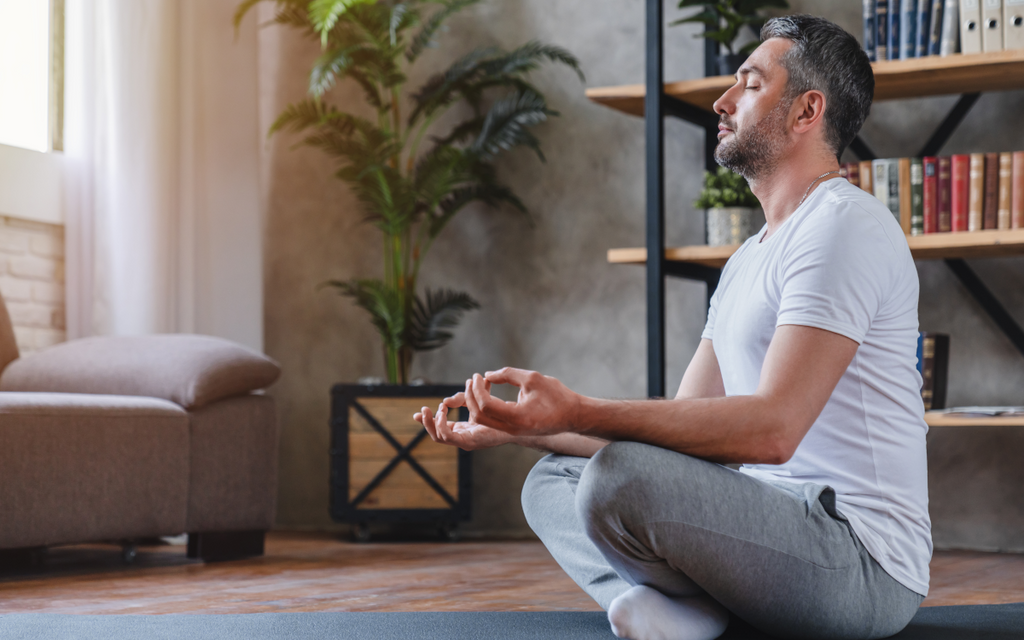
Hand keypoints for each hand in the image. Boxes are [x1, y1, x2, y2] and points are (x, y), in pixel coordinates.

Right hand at [414, 388, 515, 450]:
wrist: (517, 419)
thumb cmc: (501, 410)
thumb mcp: (476, 400)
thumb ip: (461, 398)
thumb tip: (446, 400)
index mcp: (463, 430)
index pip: (440, 428)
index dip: (427, 421)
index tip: (417, 413)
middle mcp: (463, 438)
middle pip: (437, 435)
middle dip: (426, 422)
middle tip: (423, 409)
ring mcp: (465, 441)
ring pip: (439, 437)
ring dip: (433, 422)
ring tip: (437, 409)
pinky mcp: (469, 442)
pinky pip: (447, 436)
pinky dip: (441, 424)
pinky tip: (443, 411)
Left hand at [463, 368, 580, 436]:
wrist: (572, 416)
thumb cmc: (556, 395)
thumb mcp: (532, 378)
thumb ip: (508, 374)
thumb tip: (487, 375)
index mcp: (517, 417)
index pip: (486, 405)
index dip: (478, 389)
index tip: (478, 375)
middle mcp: (512, 429)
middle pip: (479, 416)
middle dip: (470, 397)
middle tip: (472, 379)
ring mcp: (512, 432)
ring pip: (483, 420)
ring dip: (475, 402)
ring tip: (476, 384)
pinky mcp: (513, 430)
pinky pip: (491, 421)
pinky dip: (484, 407)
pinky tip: (486, 392)